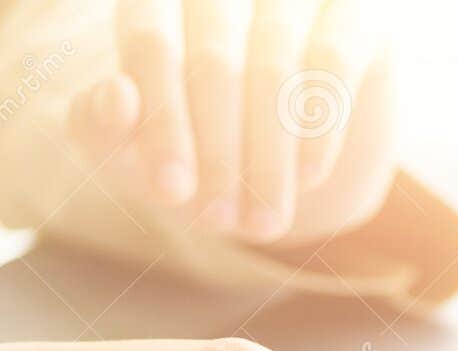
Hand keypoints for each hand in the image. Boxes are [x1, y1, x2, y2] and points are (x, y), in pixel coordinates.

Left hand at [67, 0, 391, 243]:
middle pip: (214, 59)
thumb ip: (100, 125)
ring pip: (275, 64)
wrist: (288, 162)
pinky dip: (318, 130)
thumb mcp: (135, 148)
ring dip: (266, 157)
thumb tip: (116, 96)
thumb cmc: (196, 144)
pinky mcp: (356, 11)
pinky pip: (334, 61)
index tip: (171, 194)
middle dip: (216, 153)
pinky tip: (307, 178)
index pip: (151, 41)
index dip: (161, 122)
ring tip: (262, 221)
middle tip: (218, 222)